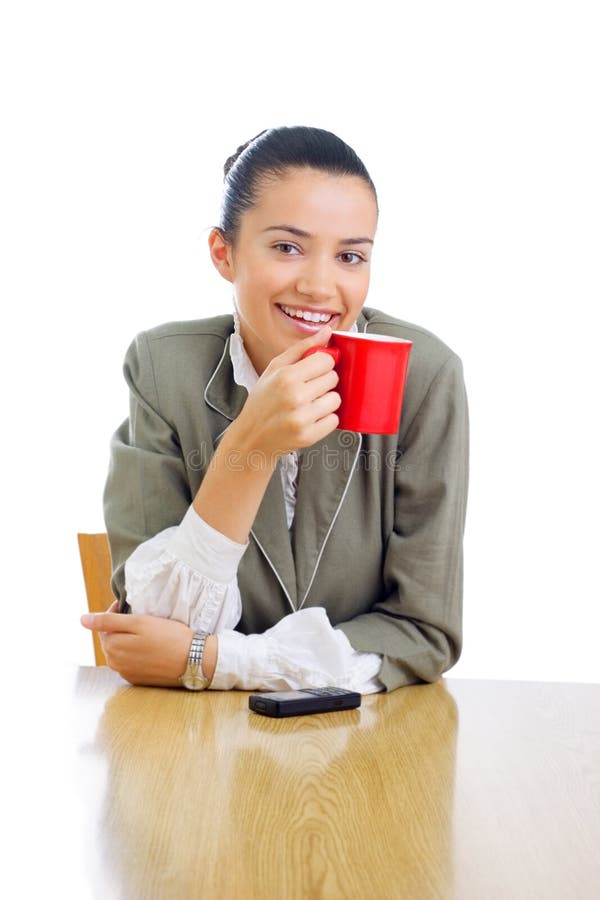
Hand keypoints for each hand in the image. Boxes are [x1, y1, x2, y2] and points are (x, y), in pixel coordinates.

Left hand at [80, 608, 193, 686]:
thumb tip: (82, 620)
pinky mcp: (138, 680)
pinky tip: (151, 649)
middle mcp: (115, 663)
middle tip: (141, 618)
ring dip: (128, 641)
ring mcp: (126, 673)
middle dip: (121, 628)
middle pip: (111, 639)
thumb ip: (108, 621)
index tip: (130, 604)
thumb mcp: (139, 622)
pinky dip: (136, 653)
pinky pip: (130, 662)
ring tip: (147, 633)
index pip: (104, 625)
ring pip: (120, 651)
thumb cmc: (168, 637)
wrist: (193, 660)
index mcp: (112, 647)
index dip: (116, 612)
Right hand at [230, 324, 340, 460]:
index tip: (314, 370)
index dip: (322, 364)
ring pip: (336, 400)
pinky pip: (334, 420)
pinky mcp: (309, 436)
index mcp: (286, 376)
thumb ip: (302, 348)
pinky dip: (326, 419)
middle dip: (324, 382)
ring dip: (326, 401)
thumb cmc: (262, 401)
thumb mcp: (274, 368)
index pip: (326, 360)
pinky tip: (310, 418)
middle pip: (333, 379)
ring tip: (309, 404)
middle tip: (308, 389)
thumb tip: (327, 331)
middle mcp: (295, 396)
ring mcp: (302, 418)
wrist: (251, 437)